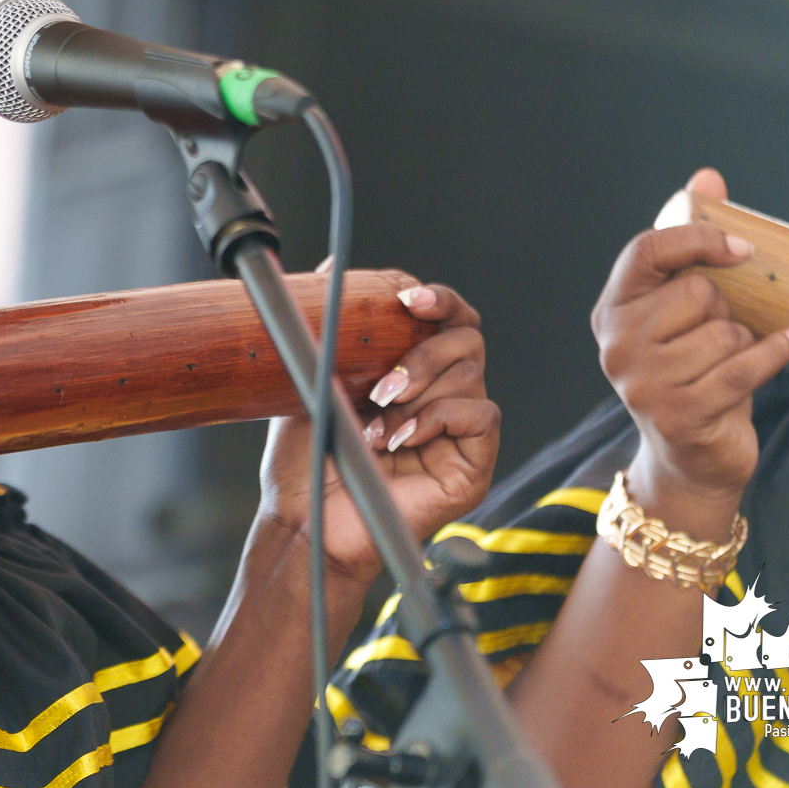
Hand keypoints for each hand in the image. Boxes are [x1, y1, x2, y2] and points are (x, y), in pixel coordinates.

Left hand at [259, 277, 498, 593]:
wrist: (308, 521)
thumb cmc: (307, 459)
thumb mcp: (308, 378)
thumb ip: (328, 327)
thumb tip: (330, 265)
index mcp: (410, 370)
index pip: (445, 318)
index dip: (436, 299)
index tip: (409, 298)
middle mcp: (440, 396)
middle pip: (468, 339)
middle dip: (426, 351)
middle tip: (383, 383)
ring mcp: (459, 431)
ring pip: (472, 376)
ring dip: (420, 392)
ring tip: (377, 423)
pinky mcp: (472, 467)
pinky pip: (481, 417)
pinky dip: (438, 419)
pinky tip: (399, 441)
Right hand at [592, 168, 788, 531]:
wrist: (691, 459)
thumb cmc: (692, 370)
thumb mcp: (686, 309)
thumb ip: (691, 244)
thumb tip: (707, 175)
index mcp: (611, 310)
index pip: (646, 251)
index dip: (696, 240)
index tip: (742, 248)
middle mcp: (616, 343)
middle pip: (697, 293)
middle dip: (727, 310)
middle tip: (721, 333)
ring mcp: (642, 382)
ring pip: (724, 333)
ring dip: (744, 343)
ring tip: (731, 362)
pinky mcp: (679, 413)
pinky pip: (743, 367)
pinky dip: (775, 354)